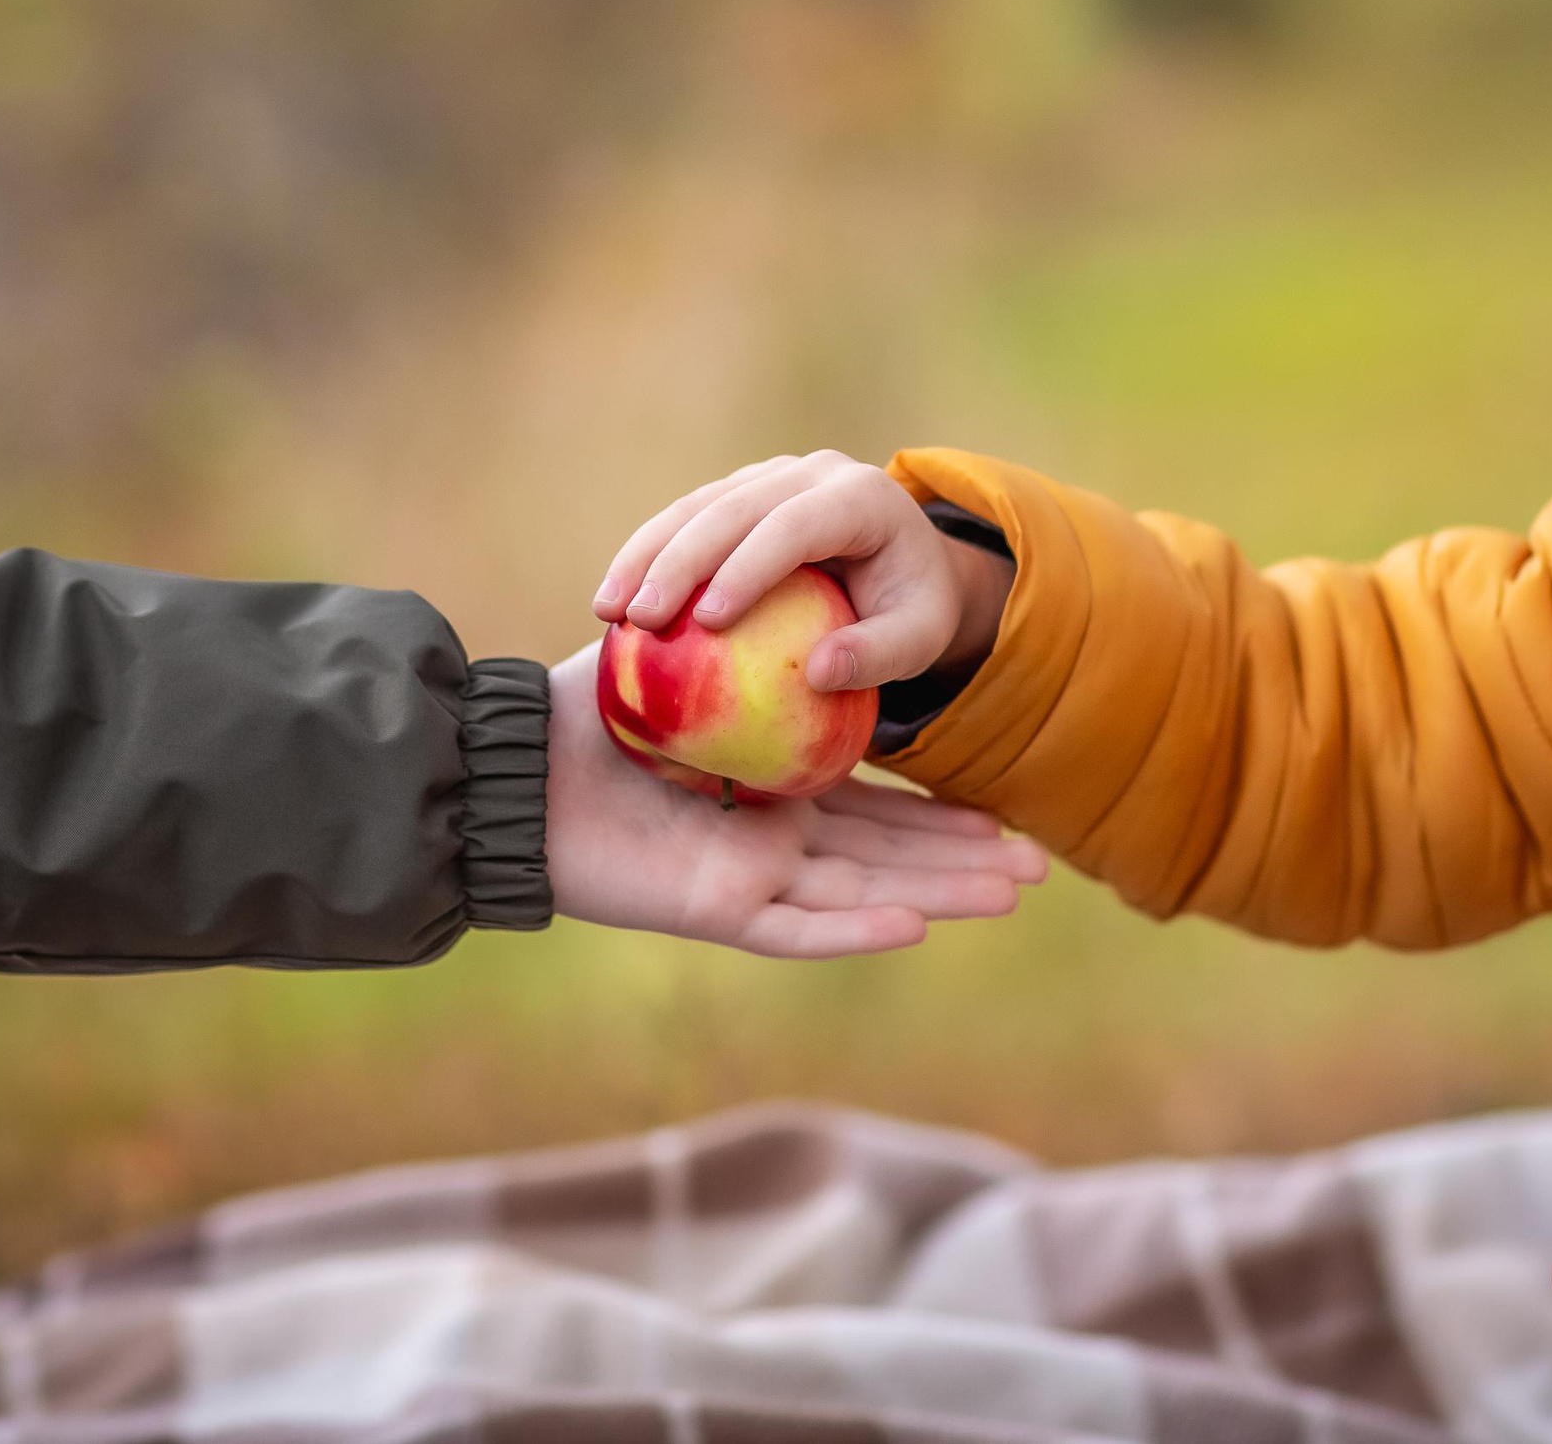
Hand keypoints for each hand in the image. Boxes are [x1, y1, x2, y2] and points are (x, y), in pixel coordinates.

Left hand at [544, 641, 1044, 955]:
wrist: (513, 770)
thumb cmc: (586, 713)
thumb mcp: (691, 668)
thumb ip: (752, 658)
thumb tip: (823, 623)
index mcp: (773, 793)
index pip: (878, 810)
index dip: (943, 816)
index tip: (1004, 813)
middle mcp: (771, 843)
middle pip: (890, 860)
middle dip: (965, 863)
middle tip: (1038, 865)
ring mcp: (749, 879)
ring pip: (864, 894)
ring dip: (939, 893)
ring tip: (1013, 890)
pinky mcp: (716, 909)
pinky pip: (797, 926)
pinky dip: (855, 929)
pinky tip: (917, 924)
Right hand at [592, 451, 1012, 691]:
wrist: (911, 562)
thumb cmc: (915, 608)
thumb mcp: (921, 638)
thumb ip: (879, 656)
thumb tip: (818, 674)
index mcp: (861, 498)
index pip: (795, 526)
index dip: (748, 567)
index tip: (709, 621)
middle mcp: (812, 474)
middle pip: (735, 508)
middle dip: (680, 562)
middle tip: (641, 619)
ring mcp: (773, 477)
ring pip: (698, 506)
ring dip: (647, 556)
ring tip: (608, 611)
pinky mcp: (743, 493)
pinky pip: (687, 518)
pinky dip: (648, 555)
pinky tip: (615, 599)